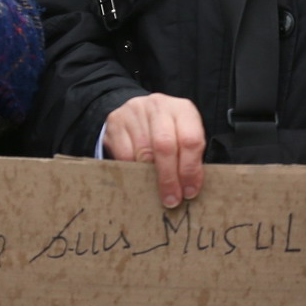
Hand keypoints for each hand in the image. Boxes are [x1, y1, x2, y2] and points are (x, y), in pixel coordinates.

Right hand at [103, 93, 205, 208]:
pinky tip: (139, 175)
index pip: (191, 140)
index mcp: (183, 109)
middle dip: (169, 178)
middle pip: (165, 146)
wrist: (138, 111)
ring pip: (143, 153)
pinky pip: (124, 155)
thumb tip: (189, 190)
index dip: (191, 170)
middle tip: (171, 199)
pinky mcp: (115, 121)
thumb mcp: (183, 136)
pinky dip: (133, 170)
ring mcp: (135, 111)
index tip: (189, 192)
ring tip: (155, 191)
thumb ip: (189, 157)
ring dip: (150, 178)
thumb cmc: (167, 130)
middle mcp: (159, 106)